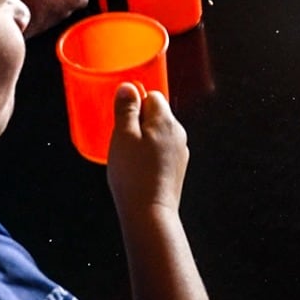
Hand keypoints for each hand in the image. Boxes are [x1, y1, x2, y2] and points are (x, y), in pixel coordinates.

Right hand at [107, 83, 188, 214]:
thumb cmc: (133, 174)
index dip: (134, 102)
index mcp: (166, 120)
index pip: (152, 96)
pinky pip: (161, 152)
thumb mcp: (123, 136)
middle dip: (137, 122)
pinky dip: (148, 155)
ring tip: (127, 157)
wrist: (150, 212)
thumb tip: (128, 87)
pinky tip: (137, 169)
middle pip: (156, 115)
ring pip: (158, 134)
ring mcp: (180, 151)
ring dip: (142, 139)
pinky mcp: (177, 168)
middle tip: (120, 139)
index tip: (120, 116)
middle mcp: (178, 133)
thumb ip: (126, 109)